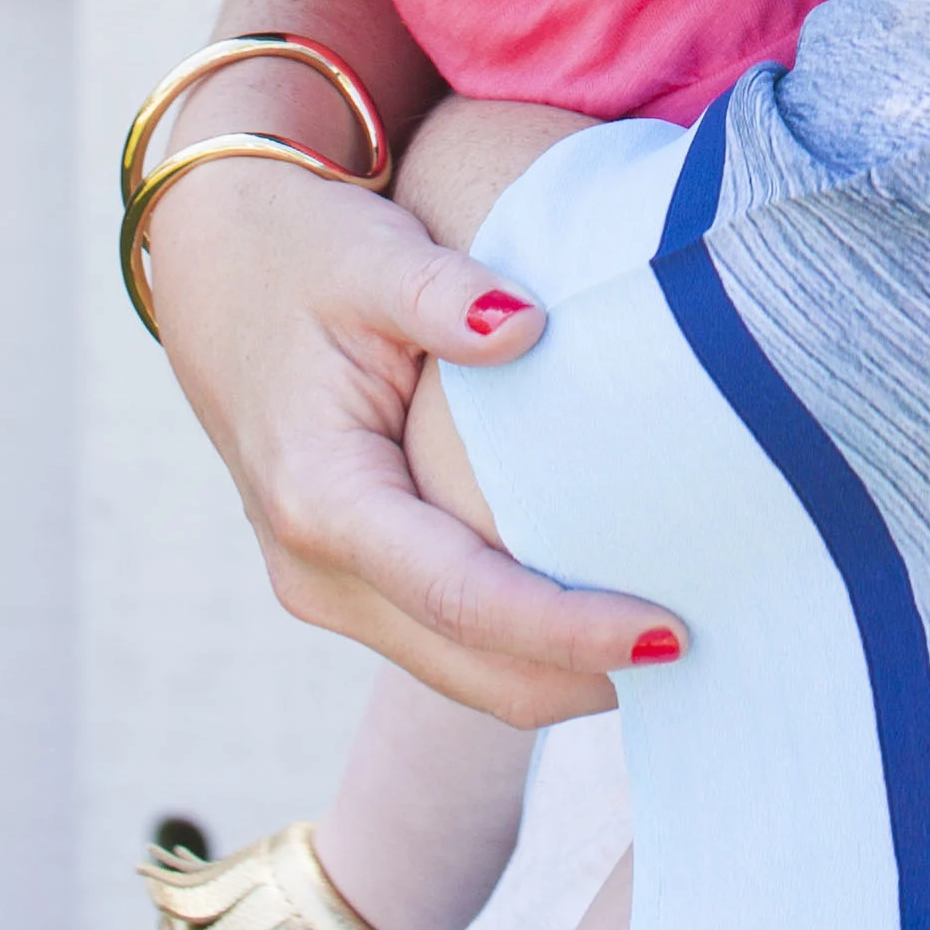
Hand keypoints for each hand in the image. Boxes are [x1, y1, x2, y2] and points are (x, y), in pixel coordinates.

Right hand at [143, 136, 680, 725]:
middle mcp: (314, 569)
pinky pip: (447, 642)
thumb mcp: (370, 254)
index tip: (670, 631)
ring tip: (679, 653)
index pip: (464, 596)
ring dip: (562, 677)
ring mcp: (325, 587)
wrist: (217, 261)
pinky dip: (526, 649)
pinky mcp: (349, 580)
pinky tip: (606, 622)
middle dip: (585, 681)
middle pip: (470, 668)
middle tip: (712, 658)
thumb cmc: (303, 248)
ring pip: (461, 675)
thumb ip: (444, 294)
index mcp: (322, 497)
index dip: (569, 627)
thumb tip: (527, 325)